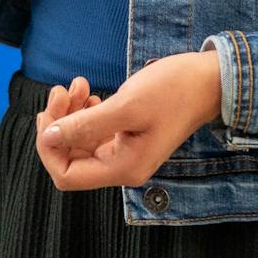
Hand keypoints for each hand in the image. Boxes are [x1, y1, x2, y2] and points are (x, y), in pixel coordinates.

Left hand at [36, 50, 221, 190]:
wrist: (208, 81)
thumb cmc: (174, 91)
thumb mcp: (127, 106)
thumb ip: (86, 125)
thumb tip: (50, 137)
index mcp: (124, 168)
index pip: (67, 176)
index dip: (49, 148)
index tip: (50, 113)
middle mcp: (123, 166)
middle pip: (69, 158)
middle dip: (58, 124)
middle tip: (63, 89)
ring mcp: (125, 152)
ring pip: (79, 141)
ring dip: (70, 113)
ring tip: (78, 84)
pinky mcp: (127, 135)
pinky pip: (93, 131)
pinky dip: (84, 111)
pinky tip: (89, 92)